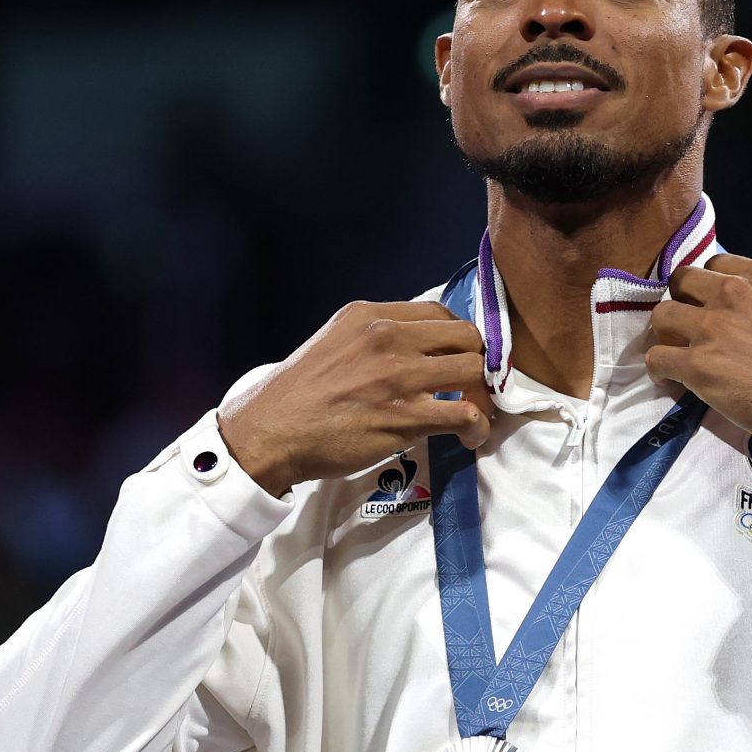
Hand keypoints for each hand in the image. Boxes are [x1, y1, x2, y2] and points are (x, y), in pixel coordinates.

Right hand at [219, 301, 494, 497]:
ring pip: (474, 371)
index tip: (455, 358)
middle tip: (469, 386)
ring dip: (482, 395)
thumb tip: (413, 346)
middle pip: (466, 337)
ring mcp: (398, 377)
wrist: (269, 433)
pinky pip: (465, 415)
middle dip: (476, 361)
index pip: (439, 313)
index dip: (457, 338)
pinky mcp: (405, 418)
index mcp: (369, 316)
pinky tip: (469, 437)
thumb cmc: (298, 394)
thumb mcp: (333, 341)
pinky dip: (477, 427)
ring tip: (473, 413)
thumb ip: (373, 337)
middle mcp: (387, 339)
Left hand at [645, 255, 751, 471]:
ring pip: (660, 316)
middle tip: (688, 327)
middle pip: (680, 282)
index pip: (713, 264)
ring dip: (664, 334)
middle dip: (681, 302)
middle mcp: (731, 292)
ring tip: (675, 352)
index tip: (710, 306)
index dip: (707, 287)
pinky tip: (670, 379)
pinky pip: (657, 358)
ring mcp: (711, 327)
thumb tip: (741, 314)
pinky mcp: (698, 363)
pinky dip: (659, 369)